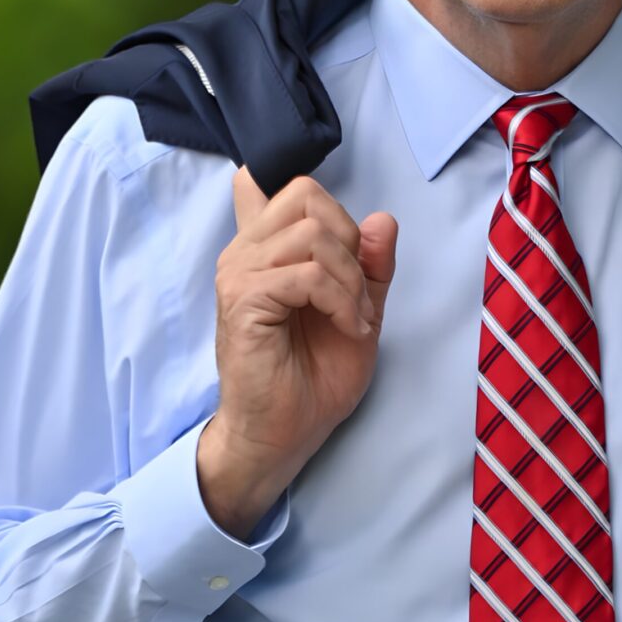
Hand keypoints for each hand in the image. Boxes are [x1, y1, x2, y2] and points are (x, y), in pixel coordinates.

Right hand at [197, 169, 397, 534]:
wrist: (285, 433)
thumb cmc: (314, 376)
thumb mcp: (360, 310)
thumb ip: (370, 265)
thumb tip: (383, 218)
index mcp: (268, 248)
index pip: (292, 188)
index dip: (334, 210)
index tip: (355, 258)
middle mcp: (246, 251)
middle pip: (307, 196)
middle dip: (350, 242)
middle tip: (358, 294)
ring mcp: (239, 271)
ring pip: (312, 234)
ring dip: (350, 279)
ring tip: (355, 319)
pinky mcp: (243, 298)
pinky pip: (307, 273)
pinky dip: (341, 299)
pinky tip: (349, 328)